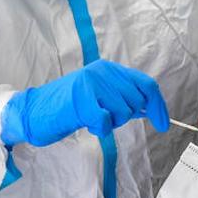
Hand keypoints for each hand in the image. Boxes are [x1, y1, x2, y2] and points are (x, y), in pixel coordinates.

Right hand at [1, 60, 170, 146]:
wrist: (33, 111)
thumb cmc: (67, 107)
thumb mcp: (99, 96)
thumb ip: (123, 97)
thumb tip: (151, 108)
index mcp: (108, 68)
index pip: (146, 84)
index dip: (158, 105)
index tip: (164, 124)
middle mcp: (102, 72)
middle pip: (136, 101)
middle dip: (125, 117)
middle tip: (104, 118)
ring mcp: (91, 84)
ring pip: (123, 112)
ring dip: (110, 123)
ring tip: (91, 118)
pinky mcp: (82, 101)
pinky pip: (106, 122)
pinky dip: (100, 129)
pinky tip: (86, 124)